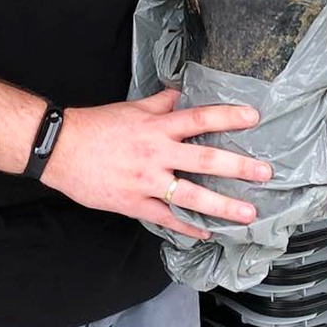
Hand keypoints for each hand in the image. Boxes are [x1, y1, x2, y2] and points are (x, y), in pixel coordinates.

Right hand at [41, 89, 273, 239]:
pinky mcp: (134, 204)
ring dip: (223, 205)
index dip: (227, 116)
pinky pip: (166, 218)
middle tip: (265, 172)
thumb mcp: (132, 109)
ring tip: (248, 213)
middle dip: (237, 167)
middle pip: (204, 159)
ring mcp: (146, 182)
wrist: (61, 149)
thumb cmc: (98, 126)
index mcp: (157, 127)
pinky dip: (187, 226)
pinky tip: (206, 233)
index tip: (254, 117)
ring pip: (191, 195)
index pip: (199, 118)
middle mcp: (156, 154)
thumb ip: (161, 103)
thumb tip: (182, 93)